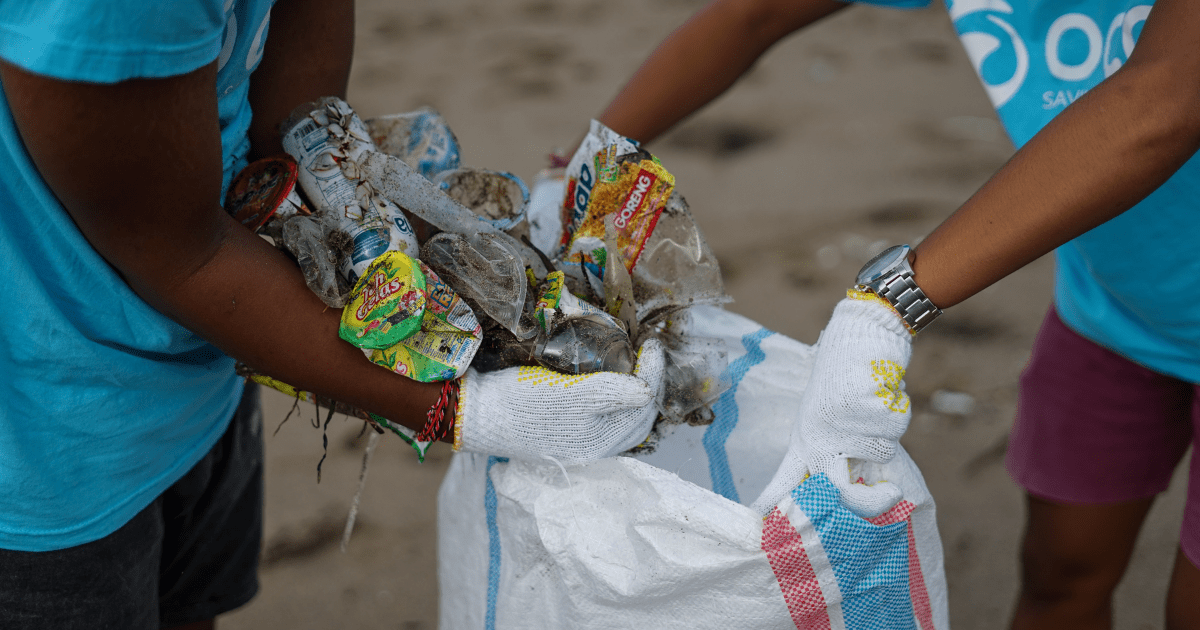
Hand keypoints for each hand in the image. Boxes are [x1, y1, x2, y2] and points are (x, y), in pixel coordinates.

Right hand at [455, 339, 665, 461]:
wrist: (476, 414)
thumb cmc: (521, 403)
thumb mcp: (569, 394)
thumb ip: (611, 393)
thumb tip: (648, 390)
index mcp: (601, 442)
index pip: (644, 404)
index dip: (653, 371)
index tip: (652, 342)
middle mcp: (596, 446)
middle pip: (639, 414)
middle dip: (649, 381)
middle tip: (647, 350)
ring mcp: (581, 440)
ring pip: (623, 416)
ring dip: (634, 389)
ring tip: (633, 362)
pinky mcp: (566, 430)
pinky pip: (604, 415)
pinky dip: (614, 396)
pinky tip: (610, 379)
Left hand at [751, 294, 912, 517]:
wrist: (857, 336)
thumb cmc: (845, 381)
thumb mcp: (828, 419)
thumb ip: (836, 451)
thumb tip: (853, 489)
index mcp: (805, 439)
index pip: (786, 478)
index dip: (776, 502)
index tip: (758, 521)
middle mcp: (818, 436)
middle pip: (838, 489)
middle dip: (868, 502)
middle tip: (890, 495)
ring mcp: (841, 424)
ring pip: (881, 452)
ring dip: (886, 431)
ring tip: (872, 405)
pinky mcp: (864, 409)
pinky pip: (894, 428)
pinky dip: (895, 411)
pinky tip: (880, 392)